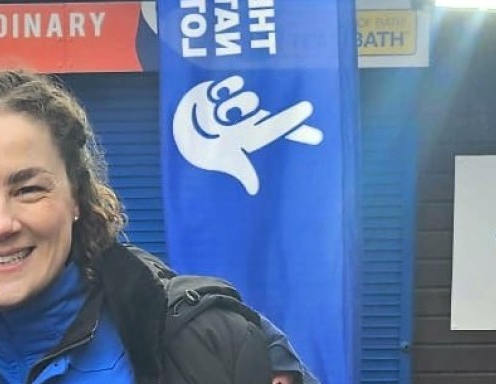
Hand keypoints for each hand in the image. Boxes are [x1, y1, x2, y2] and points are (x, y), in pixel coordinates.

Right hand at [172, 75, 322, 195]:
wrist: (178, 134)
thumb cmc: (202, 150)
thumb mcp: (224, 161)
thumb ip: (242, 171)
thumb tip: (254, 188)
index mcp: (250, 135)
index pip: (279, 131)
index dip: (297, 127)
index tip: (317, 130)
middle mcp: (247, 119)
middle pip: (261, 110)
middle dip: (261, 113)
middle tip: (277, 114)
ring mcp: (235, 104)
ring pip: (247, 98)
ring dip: (230, 107)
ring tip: (214, 117)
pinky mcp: (222, 91)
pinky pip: (233, 83)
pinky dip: (223, 90)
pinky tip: (212, 97)